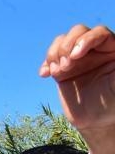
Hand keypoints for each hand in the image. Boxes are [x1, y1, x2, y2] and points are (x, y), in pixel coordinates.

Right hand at [39, 24, 114, 153]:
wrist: (96, 121)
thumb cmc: (113, 103)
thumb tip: (114, 59)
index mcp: (112, 49)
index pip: (99, 33)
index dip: (86, 39)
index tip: (76, 54)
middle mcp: (94, 50)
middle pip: (77, 32)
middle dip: (67, 46)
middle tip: (66, 66)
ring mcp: (76, 59)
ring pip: (61, 42)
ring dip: (55, 54)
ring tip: (57, 71)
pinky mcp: (62, 70)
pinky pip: (50, 59)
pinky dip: (45, 65)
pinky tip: (45, 74)